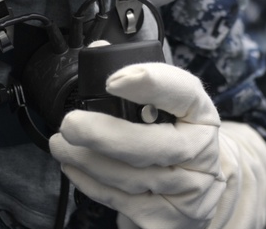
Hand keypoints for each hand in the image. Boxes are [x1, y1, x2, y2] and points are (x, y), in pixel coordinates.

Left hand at [50, 63, 265, 228]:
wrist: (205, 187)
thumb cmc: (177, 136)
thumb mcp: (172, 107)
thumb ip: (140, 81)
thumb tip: (98, 52)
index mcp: (202, 116)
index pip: (183, 94)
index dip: (149, 84)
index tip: (113, 80)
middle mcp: (202, 154)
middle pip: (153, 146)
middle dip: (105, 135)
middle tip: (71, 124)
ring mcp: (188, 192)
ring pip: (130, 178)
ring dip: (87, 161)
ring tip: (60, 145)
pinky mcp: (168, 219)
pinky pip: (121, 202)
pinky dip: (91, 184)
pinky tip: (74, 168)